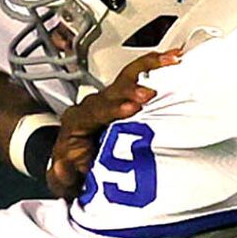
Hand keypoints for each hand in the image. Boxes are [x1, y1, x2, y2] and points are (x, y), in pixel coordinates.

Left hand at [45, 48, 180, 198]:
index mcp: (76, 122)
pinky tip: (174, 60)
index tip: (131, 109)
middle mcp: (93, 106)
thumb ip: (63, 174)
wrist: (74, 164)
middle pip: (113, 90)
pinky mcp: (124, 99)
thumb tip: (62, 166)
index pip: (94, 111)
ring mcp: (110, 100)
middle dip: (132, 89)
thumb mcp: (63, 177)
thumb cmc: (71, 169)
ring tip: (172, 60)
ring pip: (129, 77)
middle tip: (149, 93)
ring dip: (150, 67)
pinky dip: (157, 67)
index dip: (112, 109)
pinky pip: (140, 78)